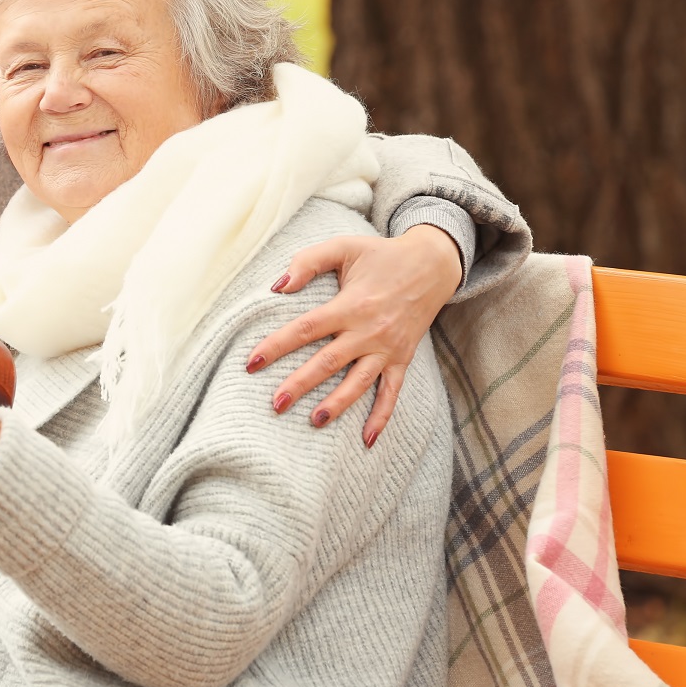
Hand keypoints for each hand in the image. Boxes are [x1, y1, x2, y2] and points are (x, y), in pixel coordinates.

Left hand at [246, 225, 462, 446]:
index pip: (306, 329)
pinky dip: (381, 416)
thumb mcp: (344, 247)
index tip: (252, 362)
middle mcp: (368, 330)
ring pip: (358, 382)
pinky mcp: (403, 358)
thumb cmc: (381, 255)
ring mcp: (387, 347)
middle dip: (300, 384)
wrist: (433, 263)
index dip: (277, 345)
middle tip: (275, 404)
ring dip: (337, 404)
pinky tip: (367, 439)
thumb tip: (277, 286)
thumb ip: (308, 262)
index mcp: (349, 305)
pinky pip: (392, 392)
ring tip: (314, 422)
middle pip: (328, 362)